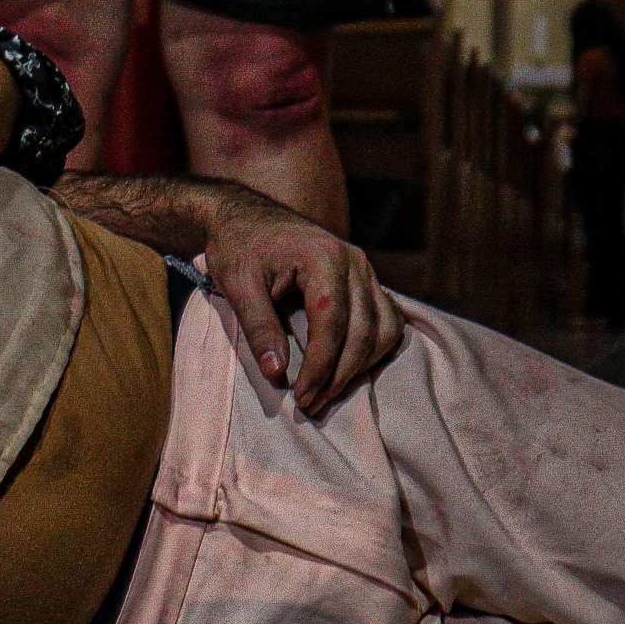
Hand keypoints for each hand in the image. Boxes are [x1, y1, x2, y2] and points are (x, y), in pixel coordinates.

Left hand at [205, 193, 404, 415]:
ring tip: (326, 394)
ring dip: (360, 367)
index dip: (320, 365)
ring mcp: (366, 271)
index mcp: (324, 258)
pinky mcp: (367, 281)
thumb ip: (258, 326)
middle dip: (339, 375)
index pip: (332, 323)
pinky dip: (374, 350)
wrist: (248, 217)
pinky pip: (387, 321)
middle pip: (364, 331)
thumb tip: (277, 372)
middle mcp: (355, 262)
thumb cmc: (238, 248)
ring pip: (384, 329)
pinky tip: (347, 370)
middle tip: (310, 405)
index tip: (301, 396)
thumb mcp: (237, 284)